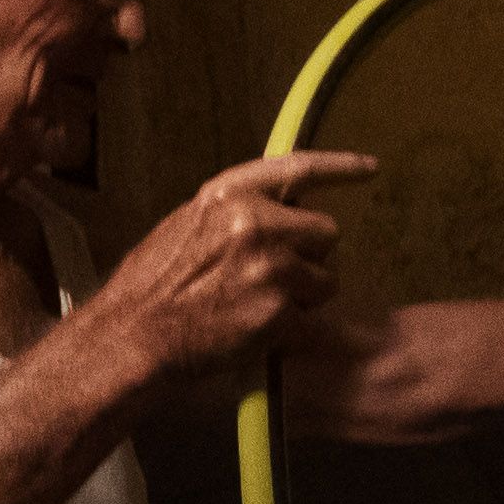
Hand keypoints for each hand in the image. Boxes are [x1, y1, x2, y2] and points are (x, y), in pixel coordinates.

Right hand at [91, 151, 378, 387]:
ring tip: (258, 307)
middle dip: (309, 255)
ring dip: (305, 296)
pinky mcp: (279, 312)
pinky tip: (257, 333)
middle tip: (273, 277)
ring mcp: (271, 267)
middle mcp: (255, 222)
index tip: (370, 166)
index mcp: (228, 195)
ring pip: (326, 279)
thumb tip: (278, 209)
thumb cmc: (152, 286)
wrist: (133, 337)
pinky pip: (312, 321)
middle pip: (326, 231)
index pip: (299, 168)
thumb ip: (235, 213)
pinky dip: (294, 332)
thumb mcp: (188, 225)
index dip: (340, 166)